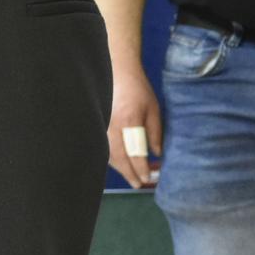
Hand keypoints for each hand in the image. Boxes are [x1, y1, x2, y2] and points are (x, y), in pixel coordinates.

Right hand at [107, 62, 162, 187]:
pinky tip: (119, 160)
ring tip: (129, 174)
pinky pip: (102, 144)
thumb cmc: (138, 89)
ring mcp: (102, 123)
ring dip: (119, 166)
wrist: (117, 71)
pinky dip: (111, 156)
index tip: (146, 178)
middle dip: (128, 173)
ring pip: (107, 152)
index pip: (134, 153)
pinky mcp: (98, 122)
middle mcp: (112, 125)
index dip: (141, 169)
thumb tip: (156, 153)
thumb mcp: (154, 109)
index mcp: (129, 122)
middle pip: (118, 157)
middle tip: (137, 183)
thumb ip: (155, 132)